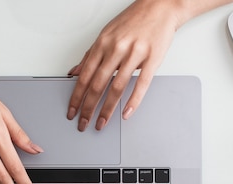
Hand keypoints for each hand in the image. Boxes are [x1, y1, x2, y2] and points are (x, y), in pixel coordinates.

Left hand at [67, 0, 182, 130]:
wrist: (160, 6)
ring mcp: (135, 53)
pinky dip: (133, 101)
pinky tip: (126, 113)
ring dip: (107, 109)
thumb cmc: (133, 21)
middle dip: (88, 108)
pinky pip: (142, 83)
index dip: (76, 97)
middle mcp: (116, 48)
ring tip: (101, 123)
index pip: (85, 76)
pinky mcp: (152, 58)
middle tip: (83, 123)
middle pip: (98, 85)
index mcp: (103, 43)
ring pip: (117, 87)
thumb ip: (90, 55)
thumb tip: (75, 73)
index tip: (72, 111)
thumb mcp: (106, 34)